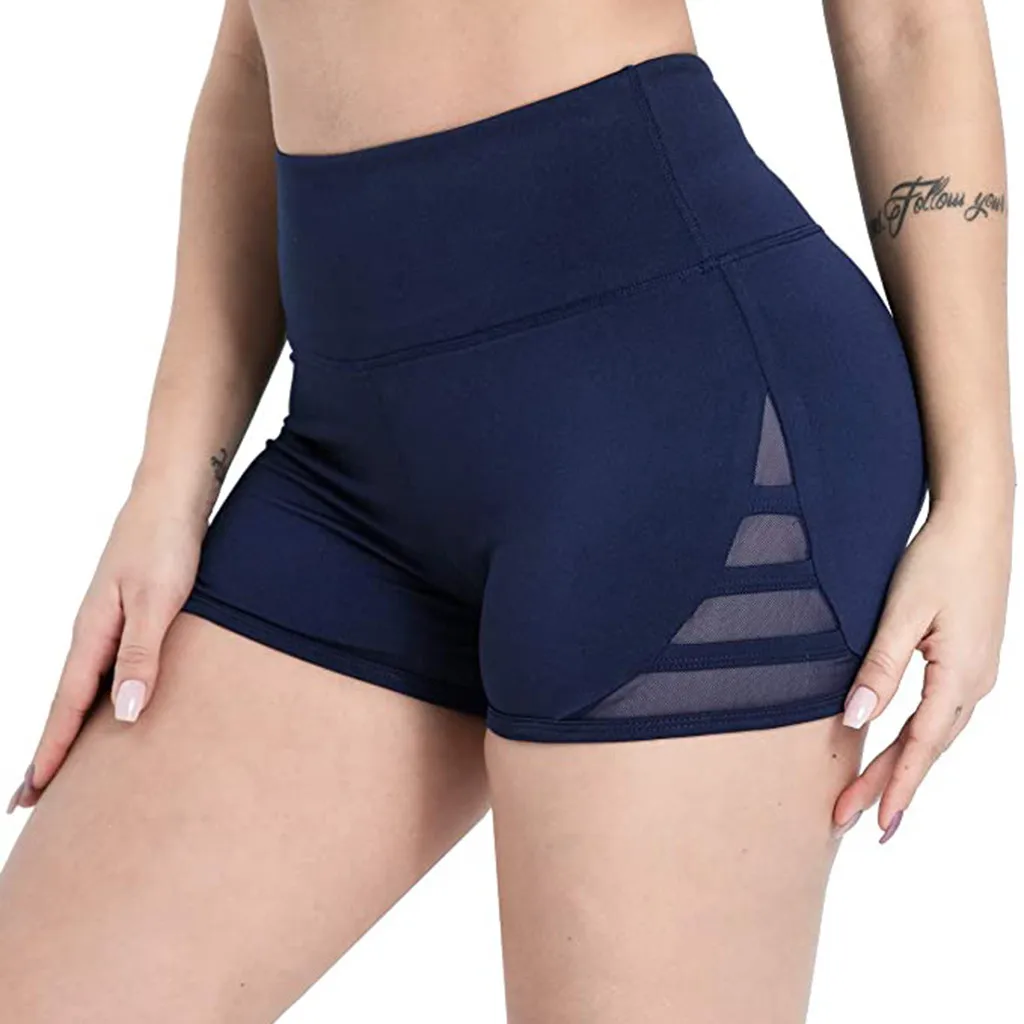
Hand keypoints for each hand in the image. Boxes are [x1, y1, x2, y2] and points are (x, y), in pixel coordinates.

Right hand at [7, 486, 204, 812]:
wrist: (172, 497)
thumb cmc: (165, 544)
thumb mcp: (157, 601)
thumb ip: (141, 655)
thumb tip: (124, 714)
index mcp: (93, 634)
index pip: (67, 706)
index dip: (51, 751)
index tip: (32, 794)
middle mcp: (93, 633)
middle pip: (65, 704)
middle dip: (47, 751)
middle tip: (26, 800)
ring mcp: (108, 623)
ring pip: (83, 688)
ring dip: (69, 728)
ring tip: (60, 766)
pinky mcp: (128, 614)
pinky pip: (103, 669)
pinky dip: (95, 699)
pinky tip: (106, 708)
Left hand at [831, 495, 1011, 842]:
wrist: (977, 522)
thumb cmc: (937, 559)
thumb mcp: (901, 612)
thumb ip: (879, 667)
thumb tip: (855, 718)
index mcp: (960, 676)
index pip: (920, 747)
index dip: (894, 786)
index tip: (874, 824)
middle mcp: (975, 683)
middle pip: (925, 748)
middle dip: (887, 786)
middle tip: (850, 822)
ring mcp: (977, 674)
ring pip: (934, 734)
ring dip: (902, 766)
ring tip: (869, 798)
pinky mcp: (969, 661)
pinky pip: (940, 714)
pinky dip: (916, 740)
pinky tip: (901, 750)